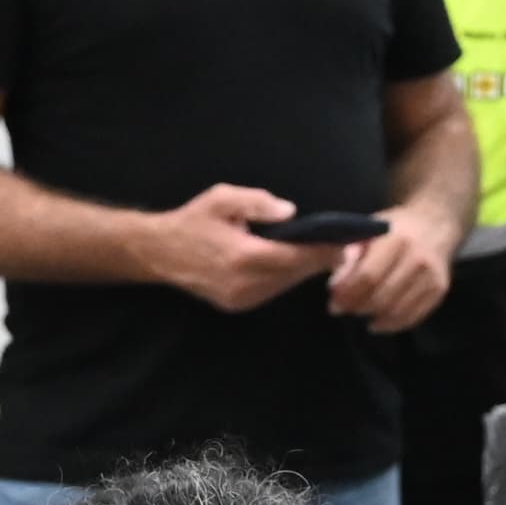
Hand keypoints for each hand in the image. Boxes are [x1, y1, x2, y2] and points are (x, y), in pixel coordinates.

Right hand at [142, 184, 341, 313]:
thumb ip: (258, 203)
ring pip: (285, 286)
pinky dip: (286, 278)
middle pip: (294, 275)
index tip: (345, 244)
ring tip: (324, 255)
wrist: (159, 253)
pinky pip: (272, 291)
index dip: (323, 252)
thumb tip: (290, 212)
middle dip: (319, 261)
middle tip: (343, 249)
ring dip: (304, 271)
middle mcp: (244, 283)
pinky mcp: (237, 306)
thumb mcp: (222, 198)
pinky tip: (294, 264)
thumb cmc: (192, 220)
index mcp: (242, 255)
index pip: (294, 257)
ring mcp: (240, 299)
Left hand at [327, 202, 455, 332]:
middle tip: (342, 308)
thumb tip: (336, 284)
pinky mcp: (439, 289)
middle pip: (381, 297)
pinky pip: (412, 316)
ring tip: (358, 311)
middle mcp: (417, 258)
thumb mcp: (369, 229)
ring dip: (372, 316)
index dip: (348, 292)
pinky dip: (391, 324)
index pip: (368, 276)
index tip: (333, 299)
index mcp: (396, 239)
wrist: (434, 224)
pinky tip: (377, 322)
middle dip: (356, 306)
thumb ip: (350, 253)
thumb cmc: (395, 227)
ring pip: (396, 310)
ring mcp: (431, 276)